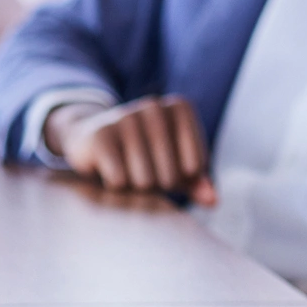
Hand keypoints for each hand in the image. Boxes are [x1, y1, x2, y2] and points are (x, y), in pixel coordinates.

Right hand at [44, 94, 217, 204]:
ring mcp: (125, 117)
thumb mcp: (175, 165)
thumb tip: (213, 201)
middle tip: (142, 170)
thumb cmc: (145, 155)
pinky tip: (108, 168)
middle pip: (170, 176)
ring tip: (126, 168)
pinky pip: (119, 181)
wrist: (92, 139)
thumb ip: (196, 182)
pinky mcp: (101, 135)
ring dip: (136, 187)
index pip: (196, 166)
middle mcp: (154, 106)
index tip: (168, 166)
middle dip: (158, 185)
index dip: (183, 178)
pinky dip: (115, 186)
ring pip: (145, 181)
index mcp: (180, 107)